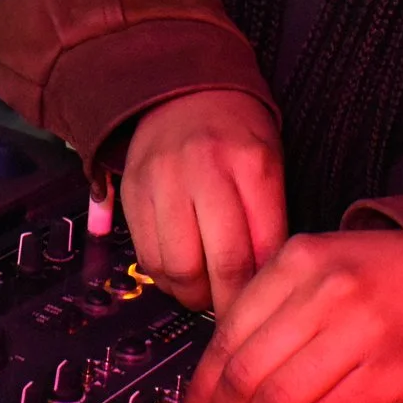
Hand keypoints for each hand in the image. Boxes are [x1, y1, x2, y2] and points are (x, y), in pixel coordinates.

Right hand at [121, 89, 285, 314]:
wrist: (184, 91)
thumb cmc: (236, 135)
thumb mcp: (269, 167)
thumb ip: (270, 224)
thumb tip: (264, 288)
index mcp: (252, 164)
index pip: (263, 249)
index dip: (265, 290)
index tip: (266, 308)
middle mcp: (204, 170)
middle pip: (219, 265)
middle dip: (230, 303)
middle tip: (235, 311)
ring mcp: (162, 181)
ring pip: (177, 268)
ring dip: (193, 295)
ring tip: (206, 292)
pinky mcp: (132, 192)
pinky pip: (146, 257)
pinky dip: (165, 279)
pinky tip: (181, 274)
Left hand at [175, 230, 402, 402]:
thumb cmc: (388, 276)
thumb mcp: (323, 265)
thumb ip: (273, 307)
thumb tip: (218, 381)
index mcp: (298, 259)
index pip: (228, 331)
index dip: (201, 386)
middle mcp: (322, 292)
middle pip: (246, 371)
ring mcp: (356, 332)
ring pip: (277, 401)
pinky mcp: (386, 373)